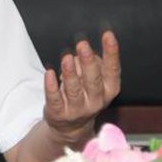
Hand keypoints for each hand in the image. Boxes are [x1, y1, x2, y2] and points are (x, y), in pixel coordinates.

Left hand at [43, 30, 120, 145]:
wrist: (71, 126)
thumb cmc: (84, 96)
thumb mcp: (94, 81)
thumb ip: (93, 65)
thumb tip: (86, 51)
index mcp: (108, 90)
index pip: (113, 70)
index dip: (112, 52)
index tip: (108, 35)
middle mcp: (96, 101)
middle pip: (93, 81)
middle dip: (88, 62)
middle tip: (83, 45)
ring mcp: (77, 109)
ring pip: (74, 90)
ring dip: (70, 73)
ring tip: (67, 58)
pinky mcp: (59, 113)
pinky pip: (55, 98)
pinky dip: (51, 86)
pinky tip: (49, 73)